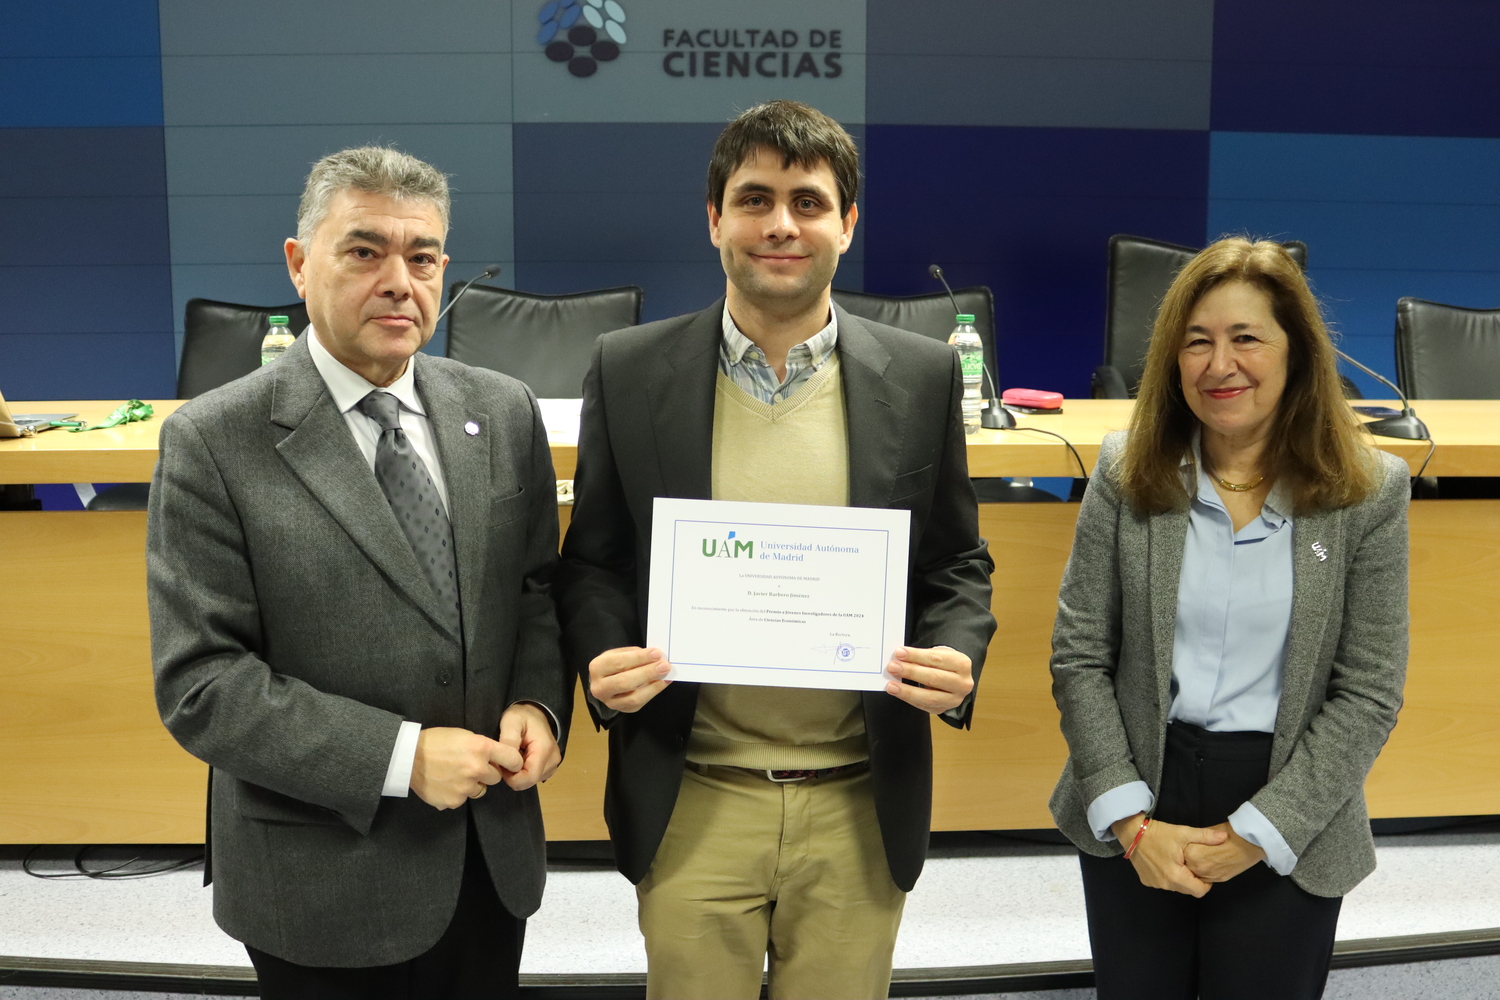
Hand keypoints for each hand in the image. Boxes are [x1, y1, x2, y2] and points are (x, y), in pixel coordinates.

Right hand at [410, 727, 520, 809]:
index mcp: (481, 748)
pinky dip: (455, 794)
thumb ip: (483, 747)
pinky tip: (444, 783)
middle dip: (486, 773)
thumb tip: (498, 759)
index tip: (512, 764)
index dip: (514, 762)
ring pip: (480, 790)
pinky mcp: (453, 801)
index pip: (513, 759)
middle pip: (496, 778)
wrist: (408, 757)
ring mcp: (465, 787)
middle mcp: (476, 768)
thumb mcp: (464, 735)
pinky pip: (462, 800)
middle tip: (469, 766)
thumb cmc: (435, 742)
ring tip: (454, 775)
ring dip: (472, 785)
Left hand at [497, 703, 561, 790]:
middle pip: (529, 781)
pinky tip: (521, 758)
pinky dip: (524, 772)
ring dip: (518, 773)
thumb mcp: (511, 721)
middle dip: (513, 775)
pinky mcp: (550, 768)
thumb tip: (506, 762)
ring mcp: (553, 765)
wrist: (535, 713)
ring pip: (530, 781)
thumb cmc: (522, 716)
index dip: (511, 777)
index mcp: (545, 750)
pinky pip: (533, 778)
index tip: (502, 764)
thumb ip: (509, 740)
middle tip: (506, 758)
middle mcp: (553, 760)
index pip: (529, 777)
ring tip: (515, 755)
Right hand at [588, 646, 671, 712]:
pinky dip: (653, 692)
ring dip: (653, 686)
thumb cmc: (615, 663)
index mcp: (597, 668)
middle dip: (647, 673)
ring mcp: (610, 702)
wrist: (606, 681)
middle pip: (624, 682)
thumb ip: (634, 654)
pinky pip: (639, 703)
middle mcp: (599, 688)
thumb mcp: (620, 653)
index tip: (656, 653)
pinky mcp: (622, 710)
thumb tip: (655, 656)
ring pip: (633, 698)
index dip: (639, 658)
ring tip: (665, 675)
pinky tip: (662, 683)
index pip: (619, 663)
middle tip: (664, 665)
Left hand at [883, 645, 973, 713]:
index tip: (899, 653)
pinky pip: (924, 706)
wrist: (954, 677)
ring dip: (907, 691)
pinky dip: (909, 699)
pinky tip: (898, 692)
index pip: (936, 659)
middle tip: (893, 667)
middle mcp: (962, 683)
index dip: (916, 656)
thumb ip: (921, 657)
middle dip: (911, 672)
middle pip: (934, 678)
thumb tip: (900, 659)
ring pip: (929, 698)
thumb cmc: (943, 664)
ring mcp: (955, 699)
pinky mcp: (944, 709)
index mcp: (962, 664)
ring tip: (891, 685)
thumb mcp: (937, 654)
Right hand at [1111, 812, 1228, 897]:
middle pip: (1188, 890)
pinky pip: (1163, 883)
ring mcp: (1155, 884)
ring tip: (1179, 861)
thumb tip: (1225, 837)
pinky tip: (1165, 862)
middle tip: (1192, 863)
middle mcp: (1165, 884)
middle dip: (1193, 880)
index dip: (1206, 883)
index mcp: (1176, 876)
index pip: (1200, 891)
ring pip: (1175, 887)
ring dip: (1180, 878)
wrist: (1131, 832)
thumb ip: (1205, 836)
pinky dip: (1167, 876)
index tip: (1205, 871)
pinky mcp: (1146, 881)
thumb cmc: (1159, 833)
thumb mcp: (1183, 832)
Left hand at [1184, 822, 1265, 882]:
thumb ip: (1197, 839)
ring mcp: (1210, 876)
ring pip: (1196, 875)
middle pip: (1186, 867)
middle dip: (1187, 860)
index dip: (1182, 849)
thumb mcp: (1208, 831)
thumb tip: (1189, 841)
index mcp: (1193, 854)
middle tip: (1195, 850)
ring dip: (1196, 868)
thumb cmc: (1231, 833)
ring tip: (1204, 856)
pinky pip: (1206, 879)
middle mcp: (1199, 868)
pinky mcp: (1220, 880)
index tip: (1185, 844)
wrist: (1252, 843)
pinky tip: (1211, 862)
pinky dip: (1205, 872)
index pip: (1179, 855)